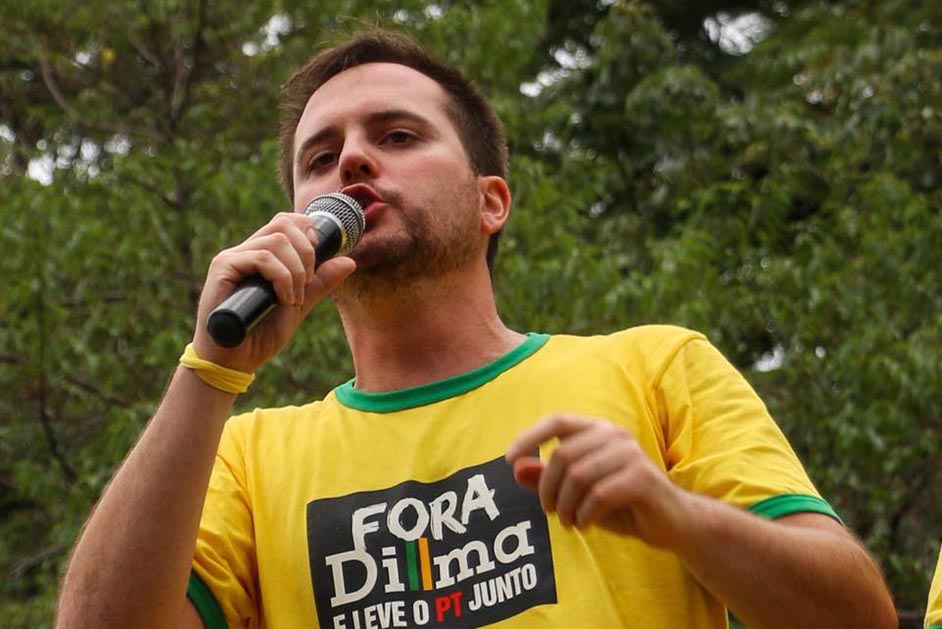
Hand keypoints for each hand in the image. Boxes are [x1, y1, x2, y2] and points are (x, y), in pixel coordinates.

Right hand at [192, 211, 355, 372]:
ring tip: (293, 299)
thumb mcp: (299, 304)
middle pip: (283, 223)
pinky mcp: (222, 268)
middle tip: (307, 283)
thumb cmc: (261, 334)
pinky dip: (282, 278)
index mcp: (262, 255)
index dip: (307, 231)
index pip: (286, 222)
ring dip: (296, 271)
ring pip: (276, 240)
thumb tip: (349, 261)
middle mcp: (246, 251)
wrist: (234, 361)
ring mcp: (233, 257)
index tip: (316, 260)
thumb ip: (320, 283)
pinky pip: (262, 258)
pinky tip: (283, 300)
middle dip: (307, 252)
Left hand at [506, 413, 691, 549]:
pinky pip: (598, 495)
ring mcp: (631, 455)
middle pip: (562, 455)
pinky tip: (585, 524)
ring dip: (566, 506)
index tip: (508, 460)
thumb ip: (547, 478)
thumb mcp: (578, 492)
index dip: (529, 437)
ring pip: (578, 476)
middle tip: (550, 512)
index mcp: (599, 430)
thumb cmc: (621, 504)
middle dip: (547, 488)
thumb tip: (515, 467)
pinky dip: (584, 515)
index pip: (557, 421)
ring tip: (569, 522)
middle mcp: (615, 435)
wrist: (671, 523)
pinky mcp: (642, 479)